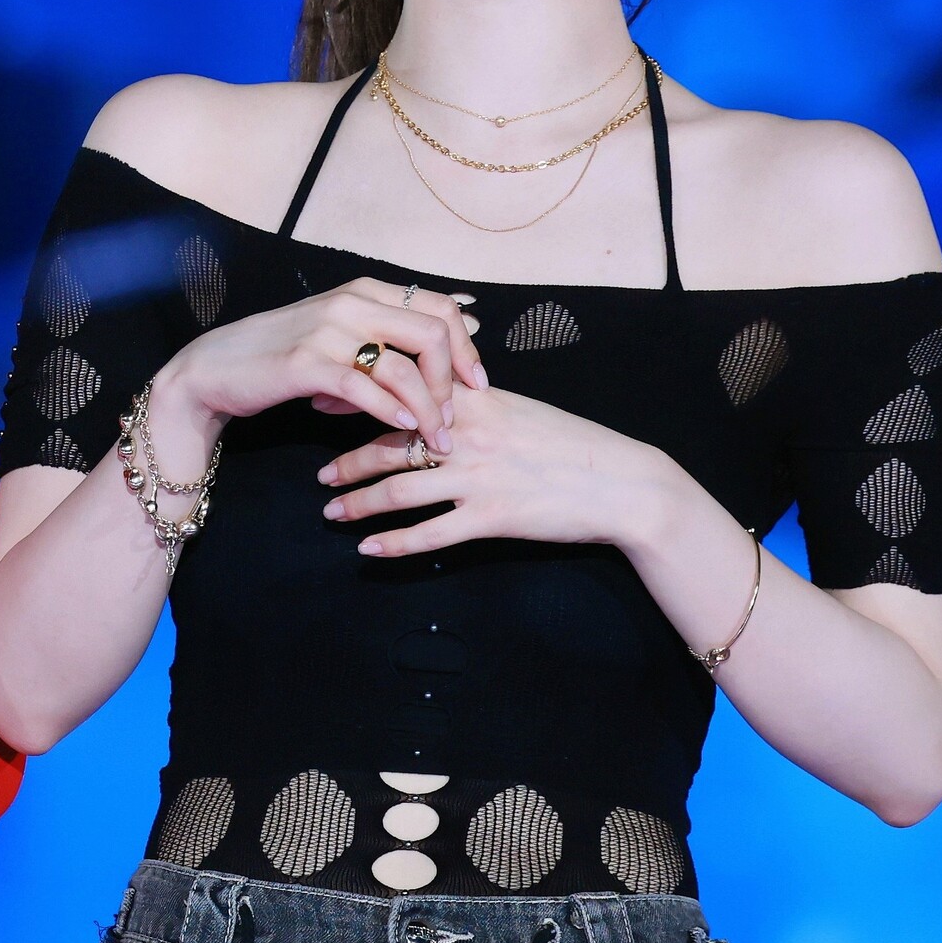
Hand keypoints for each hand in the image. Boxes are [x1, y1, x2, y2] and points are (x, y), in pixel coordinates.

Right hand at [160, 276, 487, 462]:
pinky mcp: (306, 363)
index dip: (467, 346)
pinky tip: (404, 428)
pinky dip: (392, 411)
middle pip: (432, 332)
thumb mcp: (340, 335)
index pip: (440, 306)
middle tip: (457, 417)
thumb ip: (385, 337)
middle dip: (453, 380)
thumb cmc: (284, 356)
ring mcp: (328, 330)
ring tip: (436, 438)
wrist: (217, 369)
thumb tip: (453, 342)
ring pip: (403, 367)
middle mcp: (351, 302)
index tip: (477, 382)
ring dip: (429, 409)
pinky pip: (364, 388)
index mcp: (365, 291)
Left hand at [317, 376, 663, 557]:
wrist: (620, 483)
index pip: (404, 392)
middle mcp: (470, 436)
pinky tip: (369, 550)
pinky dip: (393, 543)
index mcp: (476, 402)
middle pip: (389, 443)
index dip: (360, 398)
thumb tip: (439, 398)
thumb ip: (477, 404)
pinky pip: (429, 533)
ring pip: (399, 488)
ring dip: (358, 502)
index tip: (329, 403)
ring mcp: (478, 478)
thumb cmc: (574, 445)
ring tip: (333, 512)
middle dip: (347, 461)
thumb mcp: (521, 409)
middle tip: (321, 475)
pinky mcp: (491, 517)